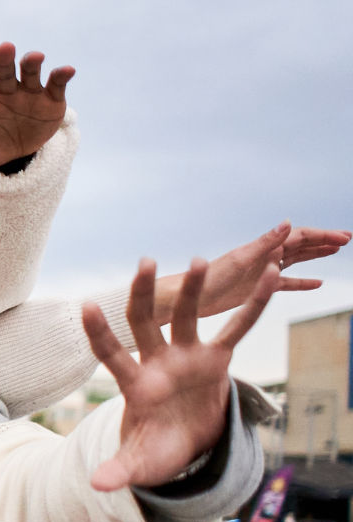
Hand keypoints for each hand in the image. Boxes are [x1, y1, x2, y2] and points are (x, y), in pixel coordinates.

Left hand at [0, 43, 73, 178]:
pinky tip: (66, 70)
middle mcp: (4, 91)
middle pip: (2, 72)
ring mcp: (28, 93)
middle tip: (4, 48)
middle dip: (3, 60)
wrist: (18, 153)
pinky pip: (56, 84)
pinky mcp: (51, 99)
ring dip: (31, 65)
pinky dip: (61, 76)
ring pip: (29, 73)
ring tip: (34, 57)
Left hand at [82, 258, 277, 491]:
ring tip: (200, 260)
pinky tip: (270, 277)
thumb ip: (119, 470)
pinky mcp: (217, 359)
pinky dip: (252, 306)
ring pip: (189, 317)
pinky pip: (237, 329)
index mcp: (134, 385)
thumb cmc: (155, 451)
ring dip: (195, 290)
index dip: (99, 332)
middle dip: (143, 295)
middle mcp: (158, 363)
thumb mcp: (138, 464)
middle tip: (147, 263)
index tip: (86, 305)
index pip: (111, 354)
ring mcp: (187, 357)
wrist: (185, 445)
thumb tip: (98, 486)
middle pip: (145, 323)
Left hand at [152, 222, 348, 323]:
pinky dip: (301, 282)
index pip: (298, 236)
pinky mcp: (257, 288)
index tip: (343, 237)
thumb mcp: (239, 261)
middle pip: (300, 245)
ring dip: (315, 255)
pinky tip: (317, 283)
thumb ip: (265, 243)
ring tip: (336, 250)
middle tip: (347, 239)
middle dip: (323, 241)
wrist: (184, 299)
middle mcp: (263, 256)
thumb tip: (288, 222)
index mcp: (261, 247)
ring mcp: (261, 272)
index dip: (321, 236)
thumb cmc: (206, 280)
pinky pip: (285, 283)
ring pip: (295, 260)